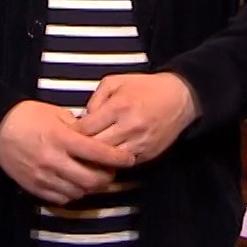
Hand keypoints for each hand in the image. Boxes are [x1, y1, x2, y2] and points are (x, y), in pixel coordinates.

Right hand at [0, 101, 134, 204]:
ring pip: (78, 192)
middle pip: (91, 179)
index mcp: (61, 138)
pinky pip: (61, 198)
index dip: (117, 158)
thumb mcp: (55, 113)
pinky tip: (75, 183)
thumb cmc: (27, 116)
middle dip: (106, 177)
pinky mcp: (34, 186)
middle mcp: (53, 160)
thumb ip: (77, 127)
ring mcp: (43, 176)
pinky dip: (73, 193)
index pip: (97, 152)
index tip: (129, 159)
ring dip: (90, 187)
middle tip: (111, 171)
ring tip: (94, 177)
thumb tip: (96, 138)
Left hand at [72, 73, 200, 163]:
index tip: (67, 134)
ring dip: (96, 160)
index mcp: (119, 107)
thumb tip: (83, 119)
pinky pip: (125, 164)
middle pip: (96, 147)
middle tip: (71, 149)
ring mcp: (140, 142)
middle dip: (81, 149)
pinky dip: (113, 163)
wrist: (179, 98)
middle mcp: (130, 127)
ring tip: (86, 157)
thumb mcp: (115, 82)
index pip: (86, 128)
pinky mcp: (148, 154)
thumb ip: (95, 99)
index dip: (73, 133)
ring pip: (109, 160)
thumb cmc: (144, 87)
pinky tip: (105, 160)